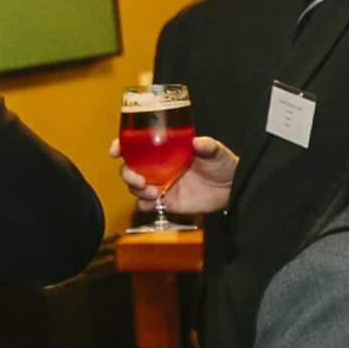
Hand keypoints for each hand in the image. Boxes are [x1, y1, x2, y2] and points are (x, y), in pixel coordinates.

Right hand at [108, 130, 237, 216]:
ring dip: (136, 189)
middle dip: (127, 174)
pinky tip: (154, 202)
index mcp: (165, 151)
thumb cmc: (223, 164)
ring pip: (134, 187)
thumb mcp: (216, 150)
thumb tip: (198, 142)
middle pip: (129, 168)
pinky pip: (146, 205)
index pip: (136, 145)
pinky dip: (144, 204)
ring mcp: (161, 184)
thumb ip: (207, 146)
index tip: (116, 151)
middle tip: (140, 179)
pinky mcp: (166, 202)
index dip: (121, 146)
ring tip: (153, 192)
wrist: (233, 187)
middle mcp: (159, 167)